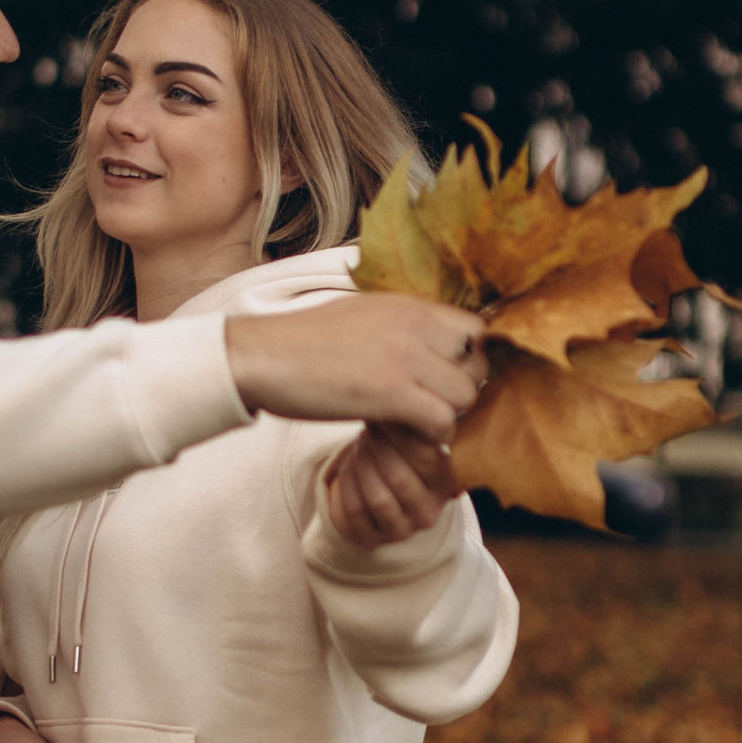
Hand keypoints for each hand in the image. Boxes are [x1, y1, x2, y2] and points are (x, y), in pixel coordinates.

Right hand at [225, 296, 486, 437]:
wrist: (262, 356)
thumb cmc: (305, 342)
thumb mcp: (364, 316)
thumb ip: (403, 326)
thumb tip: (429, 344)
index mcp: (410, 304)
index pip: (477, 329)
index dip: (470, 360)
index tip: (448, 381)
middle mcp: (416, 324)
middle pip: (479, 364)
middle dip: (463, 392)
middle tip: (434, 408)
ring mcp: (407, 357)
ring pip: (467, 396)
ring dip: (448, 417)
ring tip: (418, 424)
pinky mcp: (392, 393)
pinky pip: (443, 422)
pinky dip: (432, 437)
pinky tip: (407, 436)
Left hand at [322, 420, 459, 550]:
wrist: (374, 488)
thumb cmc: (396, 452)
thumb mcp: (412, 435)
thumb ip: (416, 419)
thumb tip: (406, 386)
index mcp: (447, 484)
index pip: (427, 458)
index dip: (402, 431)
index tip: (386, 410)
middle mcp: (429, 512)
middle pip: (399, 478)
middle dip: (378, 447)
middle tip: (369, 428)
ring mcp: (401, 530)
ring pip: (376, 497)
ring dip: (362, 465)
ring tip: (361, 446)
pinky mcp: (373, 540)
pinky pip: (354, 512)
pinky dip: (347, 484)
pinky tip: (350, 467)